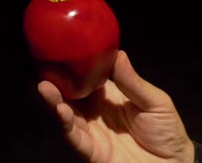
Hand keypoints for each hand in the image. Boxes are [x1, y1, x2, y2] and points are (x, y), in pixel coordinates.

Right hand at [38, 50, 194, 162]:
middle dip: (49, 82)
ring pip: (64, 115)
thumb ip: (132, 81)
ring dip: (51, 101)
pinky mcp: (92, 151)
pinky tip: (60, 109)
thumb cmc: (167, 130)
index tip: (55, 49)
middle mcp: (93, 112)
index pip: (82, 78)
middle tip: (34, 66)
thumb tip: (118, 53)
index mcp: (106, 96)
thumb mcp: (154, 101)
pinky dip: (65, 123)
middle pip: (66, 95)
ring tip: (42, 86)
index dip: (68, 66)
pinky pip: (75, 137)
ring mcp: (91, 132)